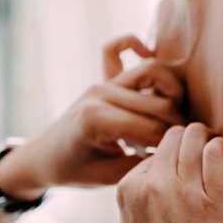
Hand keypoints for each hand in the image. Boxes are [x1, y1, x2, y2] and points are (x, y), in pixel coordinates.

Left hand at [0, 36, 185, 199]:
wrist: (45, 157)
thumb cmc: (75, 170)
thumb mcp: (109, 178)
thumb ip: (142, 165)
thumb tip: (175, 152)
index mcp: (97, 120)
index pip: (153, 129)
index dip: (170, 146)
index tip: (176, 158)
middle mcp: (100, 94)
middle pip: (160, 104)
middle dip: (176, 126)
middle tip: (178, 144)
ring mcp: (102, 83)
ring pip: (153, 71)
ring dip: (173, 92)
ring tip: (173, 114)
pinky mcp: (104, 78)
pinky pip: (116, 48)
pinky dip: (134, 44)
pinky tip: (147, 53)